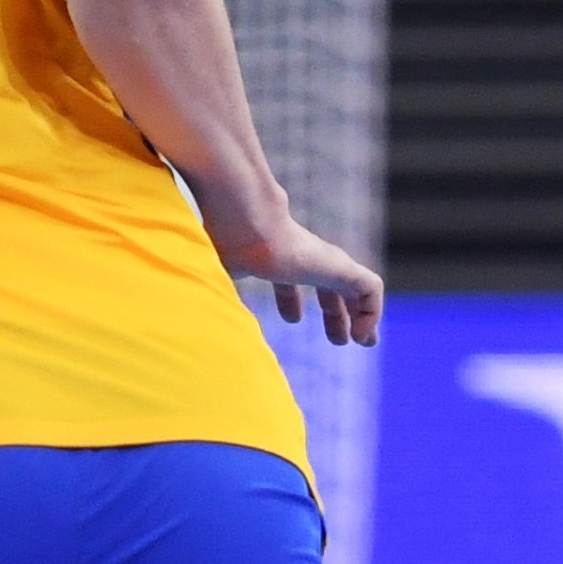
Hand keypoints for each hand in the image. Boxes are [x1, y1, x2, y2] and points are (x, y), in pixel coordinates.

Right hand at [218, 216, 383, 346]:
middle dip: (333, 313)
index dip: (290, 300)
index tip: (293, 319)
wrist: (243, 221)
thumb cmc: (223, 245)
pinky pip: (370, 289)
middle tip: (340, 340)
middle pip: (326, 285)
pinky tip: (362, 336)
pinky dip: (371, 313)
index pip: (288, 279)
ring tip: (363, 342)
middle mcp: (302, 257)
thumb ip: (212, 300)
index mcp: (273, 259)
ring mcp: (322, 260)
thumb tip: (192, 324)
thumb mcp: (214, 280)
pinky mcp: (340, 265)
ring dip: (359, 315)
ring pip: (353, 287)